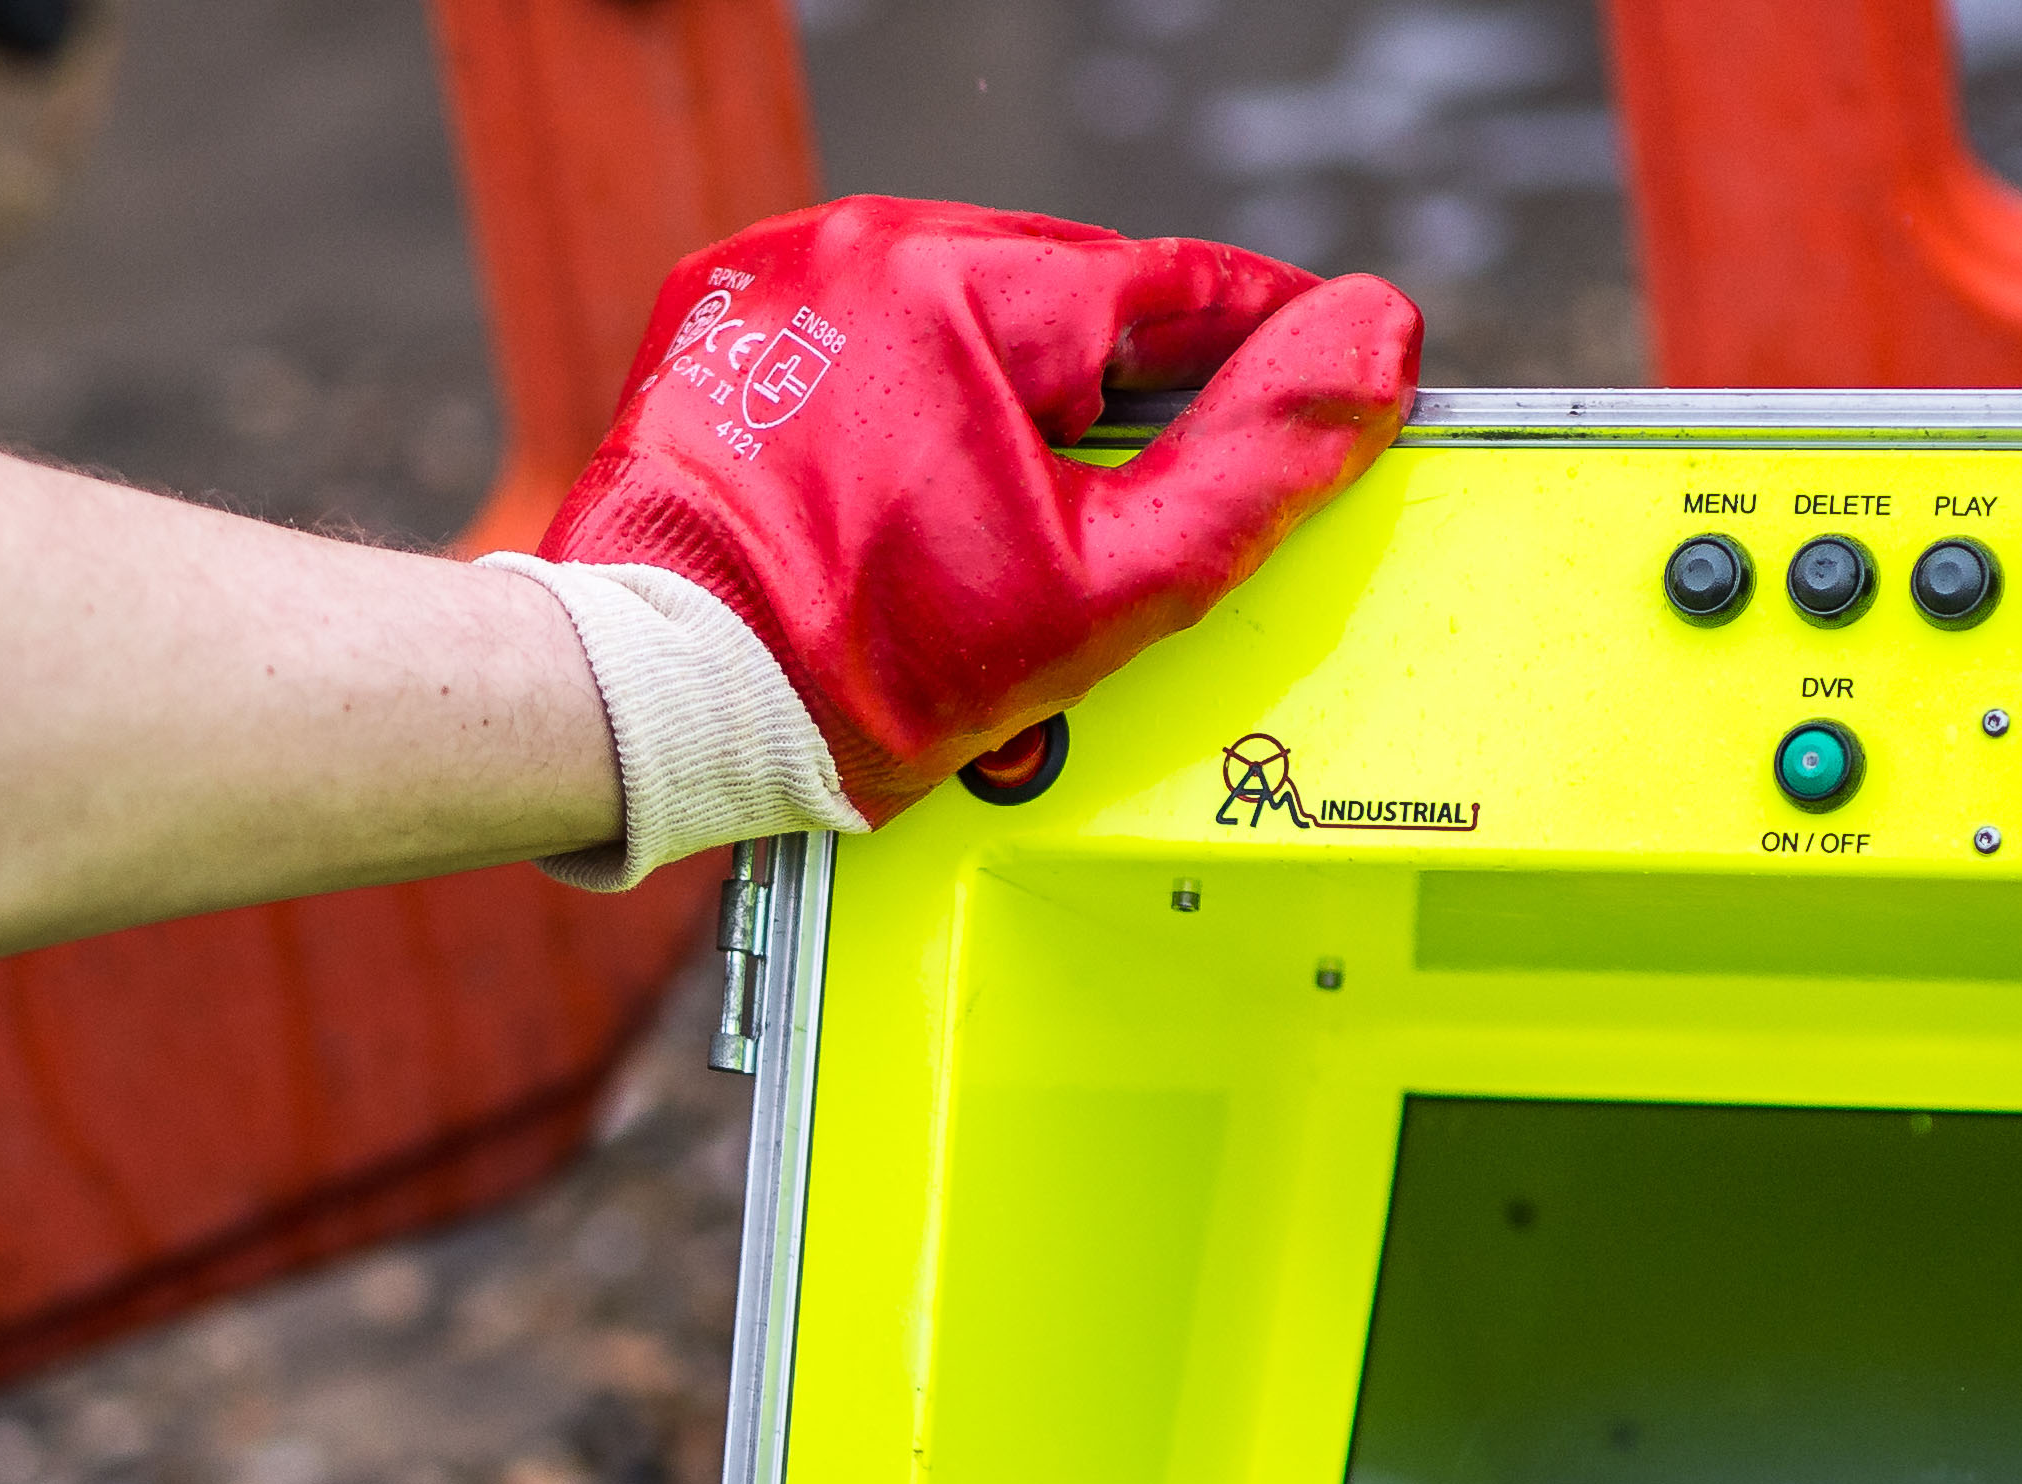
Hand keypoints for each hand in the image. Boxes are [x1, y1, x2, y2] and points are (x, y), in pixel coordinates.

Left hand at [490, 200, 1414, 883]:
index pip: (1183, 291)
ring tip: (1005, 522)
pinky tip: (904, 496)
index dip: (1265, 352)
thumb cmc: (852, 666)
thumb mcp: (1097, 590)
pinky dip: (902, 400)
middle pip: (1072, 306)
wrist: (646, 700)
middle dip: (1112, 400)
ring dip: (1007, 396)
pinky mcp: (720, 323)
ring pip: (965, 319)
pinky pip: (862, 340)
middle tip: (1130, 513)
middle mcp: (870, 245)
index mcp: (976, 288)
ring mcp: (782, 276)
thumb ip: (1253, 469)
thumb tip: (1375, 340)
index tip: (1317, 392)